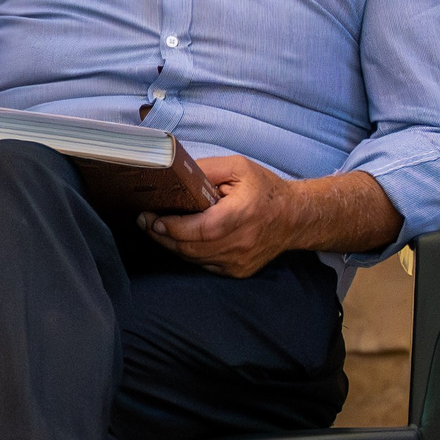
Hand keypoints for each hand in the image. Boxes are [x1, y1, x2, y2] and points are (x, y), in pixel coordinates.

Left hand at [140, 158, 401, 278]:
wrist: (295, 218)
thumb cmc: (265, 189)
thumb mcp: (238, 167)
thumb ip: (206, 169)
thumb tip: (176, 176)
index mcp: (243, 214)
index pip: (200, 229)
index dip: (172, 227)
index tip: (151, 217)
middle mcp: (242, 242)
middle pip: (191, 247)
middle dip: (162, 235)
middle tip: (144, 221)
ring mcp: (240, 261)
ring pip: (194, 258)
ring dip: (172, 245)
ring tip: (156, 228)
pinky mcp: (238, 271)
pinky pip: (204, 264)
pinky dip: (188, 253)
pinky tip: (179, 239)